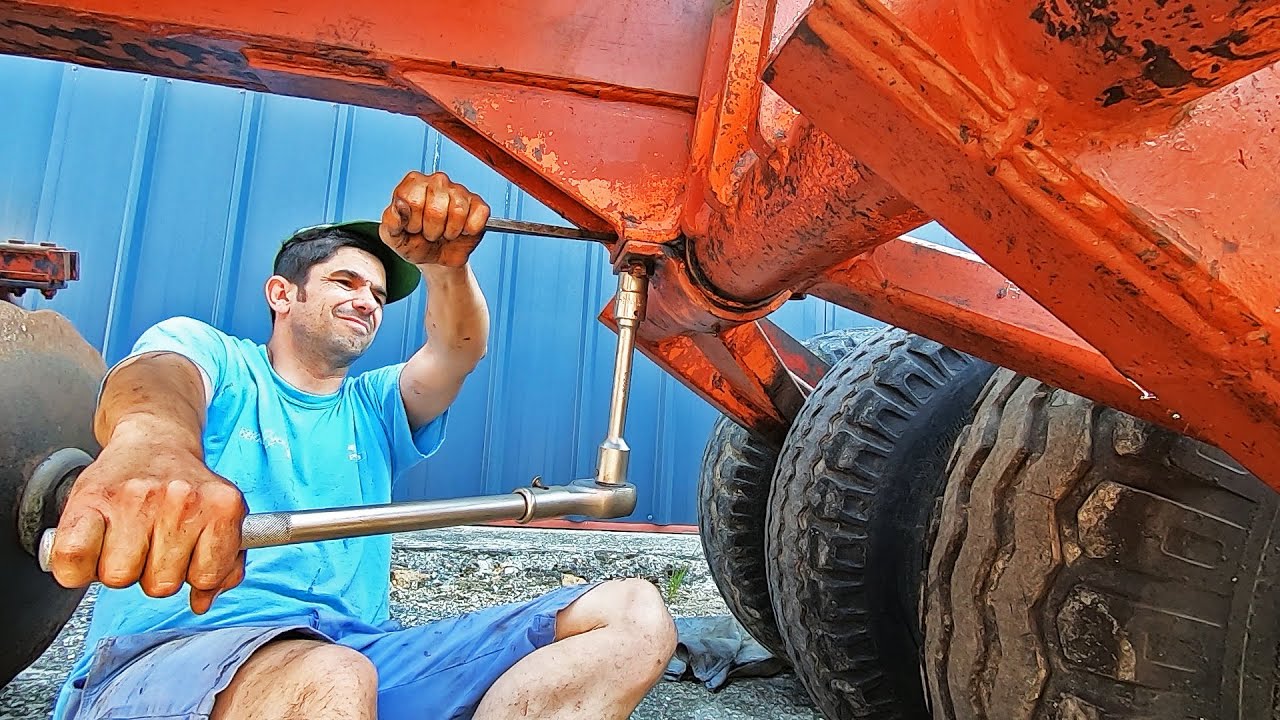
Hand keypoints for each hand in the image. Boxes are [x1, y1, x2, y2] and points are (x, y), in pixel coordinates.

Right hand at [47, 421, 246, 614]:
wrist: (154, 441)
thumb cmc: (186, 488)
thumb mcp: (221, 518)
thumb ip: (223, 563)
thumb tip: (202, 602)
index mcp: (223, 505)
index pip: (206, 577)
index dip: (193, 575)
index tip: (187, 556)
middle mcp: (182, 499)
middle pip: (160, 584)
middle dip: (153, 572)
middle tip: (152, 543)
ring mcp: (136, 498)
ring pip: (119, 577)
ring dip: (119, 567)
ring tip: (127, 538)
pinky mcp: (90, 498)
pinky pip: (75, 559)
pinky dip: (78, 565)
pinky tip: (94, 543)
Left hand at [380, 171, 490, 267]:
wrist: (435, 259)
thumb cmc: (414, 242)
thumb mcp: (393, 236)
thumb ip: (391, 220)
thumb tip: (400, 205)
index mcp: (413, 183)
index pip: (413, 200)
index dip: (413, 222)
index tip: (413, 228)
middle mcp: (437, 181)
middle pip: (436, 209)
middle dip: (432, 230)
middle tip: (430, 232)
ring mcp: (459, 191)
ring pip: (458, 212)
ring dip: (450, 231)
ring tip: (444, 232)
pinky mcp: (478, 204)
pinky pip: (478, 215)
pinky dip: (469, 230)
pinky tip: (461, 230)